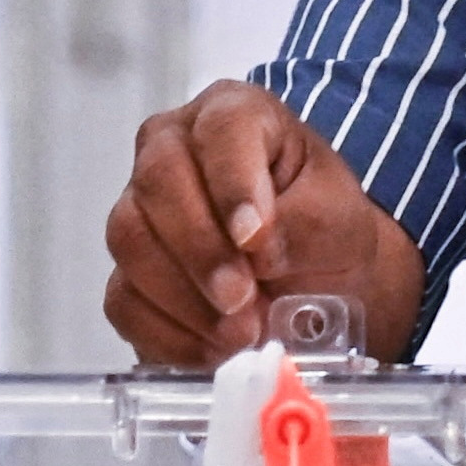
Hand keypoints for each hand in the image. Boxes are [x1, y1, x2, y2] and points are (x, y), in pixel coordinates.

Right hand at [104, 81, 425, 368]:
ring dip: (185, 296)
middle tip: (243, 300)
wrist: (317, 279)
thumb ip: (306, 223)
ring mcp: (140, 209)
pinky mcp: (129, 272)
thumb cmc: (325, 230)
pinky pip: (125, 300)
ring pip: (131, 240)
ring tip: (241, 332)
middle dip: (201, 250)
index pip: (220, 131)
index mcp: (232, 114)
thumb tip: (257, 252)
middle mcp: (171, 149)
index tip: (255, 239)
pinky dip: (170, 333)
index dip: (233, 184)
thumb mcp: (341, 218)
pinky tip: (215, 350)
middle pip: (157, 183)